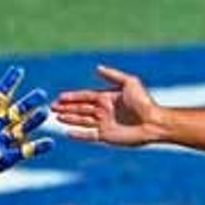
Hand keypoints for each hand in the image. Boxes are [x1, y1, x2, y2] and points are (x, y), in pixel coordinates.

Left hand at [0, 66, 52, 186]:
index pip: (2, 95)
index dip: (9, 83)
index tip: (18, 70)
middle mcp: (2, 125)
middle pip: (18, 111)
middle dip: (29, 103)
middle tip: (41, 94)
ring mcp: (6, 140)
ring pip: (23, 128)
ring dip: (34, 121)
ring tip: (44, 112)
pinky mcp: (9, 157)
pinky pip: (25, 151)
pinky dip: (38, 147)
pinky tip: (50, 142)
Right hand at [53, 65, 168, 146]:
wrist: (153, 122)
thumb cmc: (143, 102)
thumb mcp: (129, 83)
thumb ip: (113, 75)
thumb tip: (97, 68)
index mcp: (107, 98)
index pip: (85, 96)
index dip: (72, 97)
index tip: (59, 97)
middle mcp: (104, 111)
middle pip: (80, 108)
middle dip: (66, 107)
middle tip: (51, 107)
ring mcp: (104, 124)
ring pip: (82, 120)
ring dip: (69, 118)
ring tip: (56, 117)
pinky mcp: (106, 136)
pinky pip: (88, 135)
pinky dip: (78, 134)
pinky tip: (68, 132)